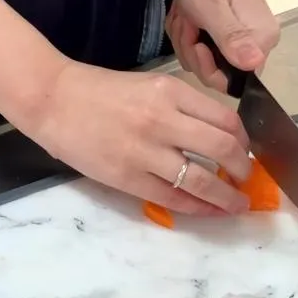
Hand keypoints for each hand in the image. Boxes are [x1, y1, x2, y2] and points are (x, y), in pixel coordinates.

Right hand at [26, 60, 252, 214]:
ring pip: (203, 179)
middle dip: (243, 168)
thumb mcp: (147, 86)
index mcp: (169, 91)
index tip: (245, 150)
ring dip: (227, 195)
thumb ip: (180, 106)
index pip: (225, 119)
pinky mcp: (127, 177)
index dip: (244, 140)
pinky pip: (173, 198)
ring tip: (236, 203)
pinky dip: (198, 208)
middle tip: (245, 177)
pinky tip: (210, 211)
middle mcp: (163, 119)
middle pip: (223, 148)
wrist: (52, 100)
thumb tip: (215, 136)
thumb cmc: (97, 90)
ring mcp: (145, 151)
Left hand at [167, 0, 278, 92]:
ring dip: (185, 35)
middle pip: (215, 71)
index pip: (233, 81)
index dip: (206, 66)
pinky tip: (186, 10)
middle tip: (188, 18)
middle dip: (191, 47)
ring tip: (186, 10)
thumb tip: (253, 64)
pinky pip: (199, 44)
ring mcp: (242, 35)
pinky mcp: (227, 28)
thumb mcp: (209, 6)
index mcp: (261, 40)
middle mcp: (257, 42)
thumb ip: (230, 38)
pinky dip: (186, 29)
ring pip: (202, 57)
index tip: (194, 39)